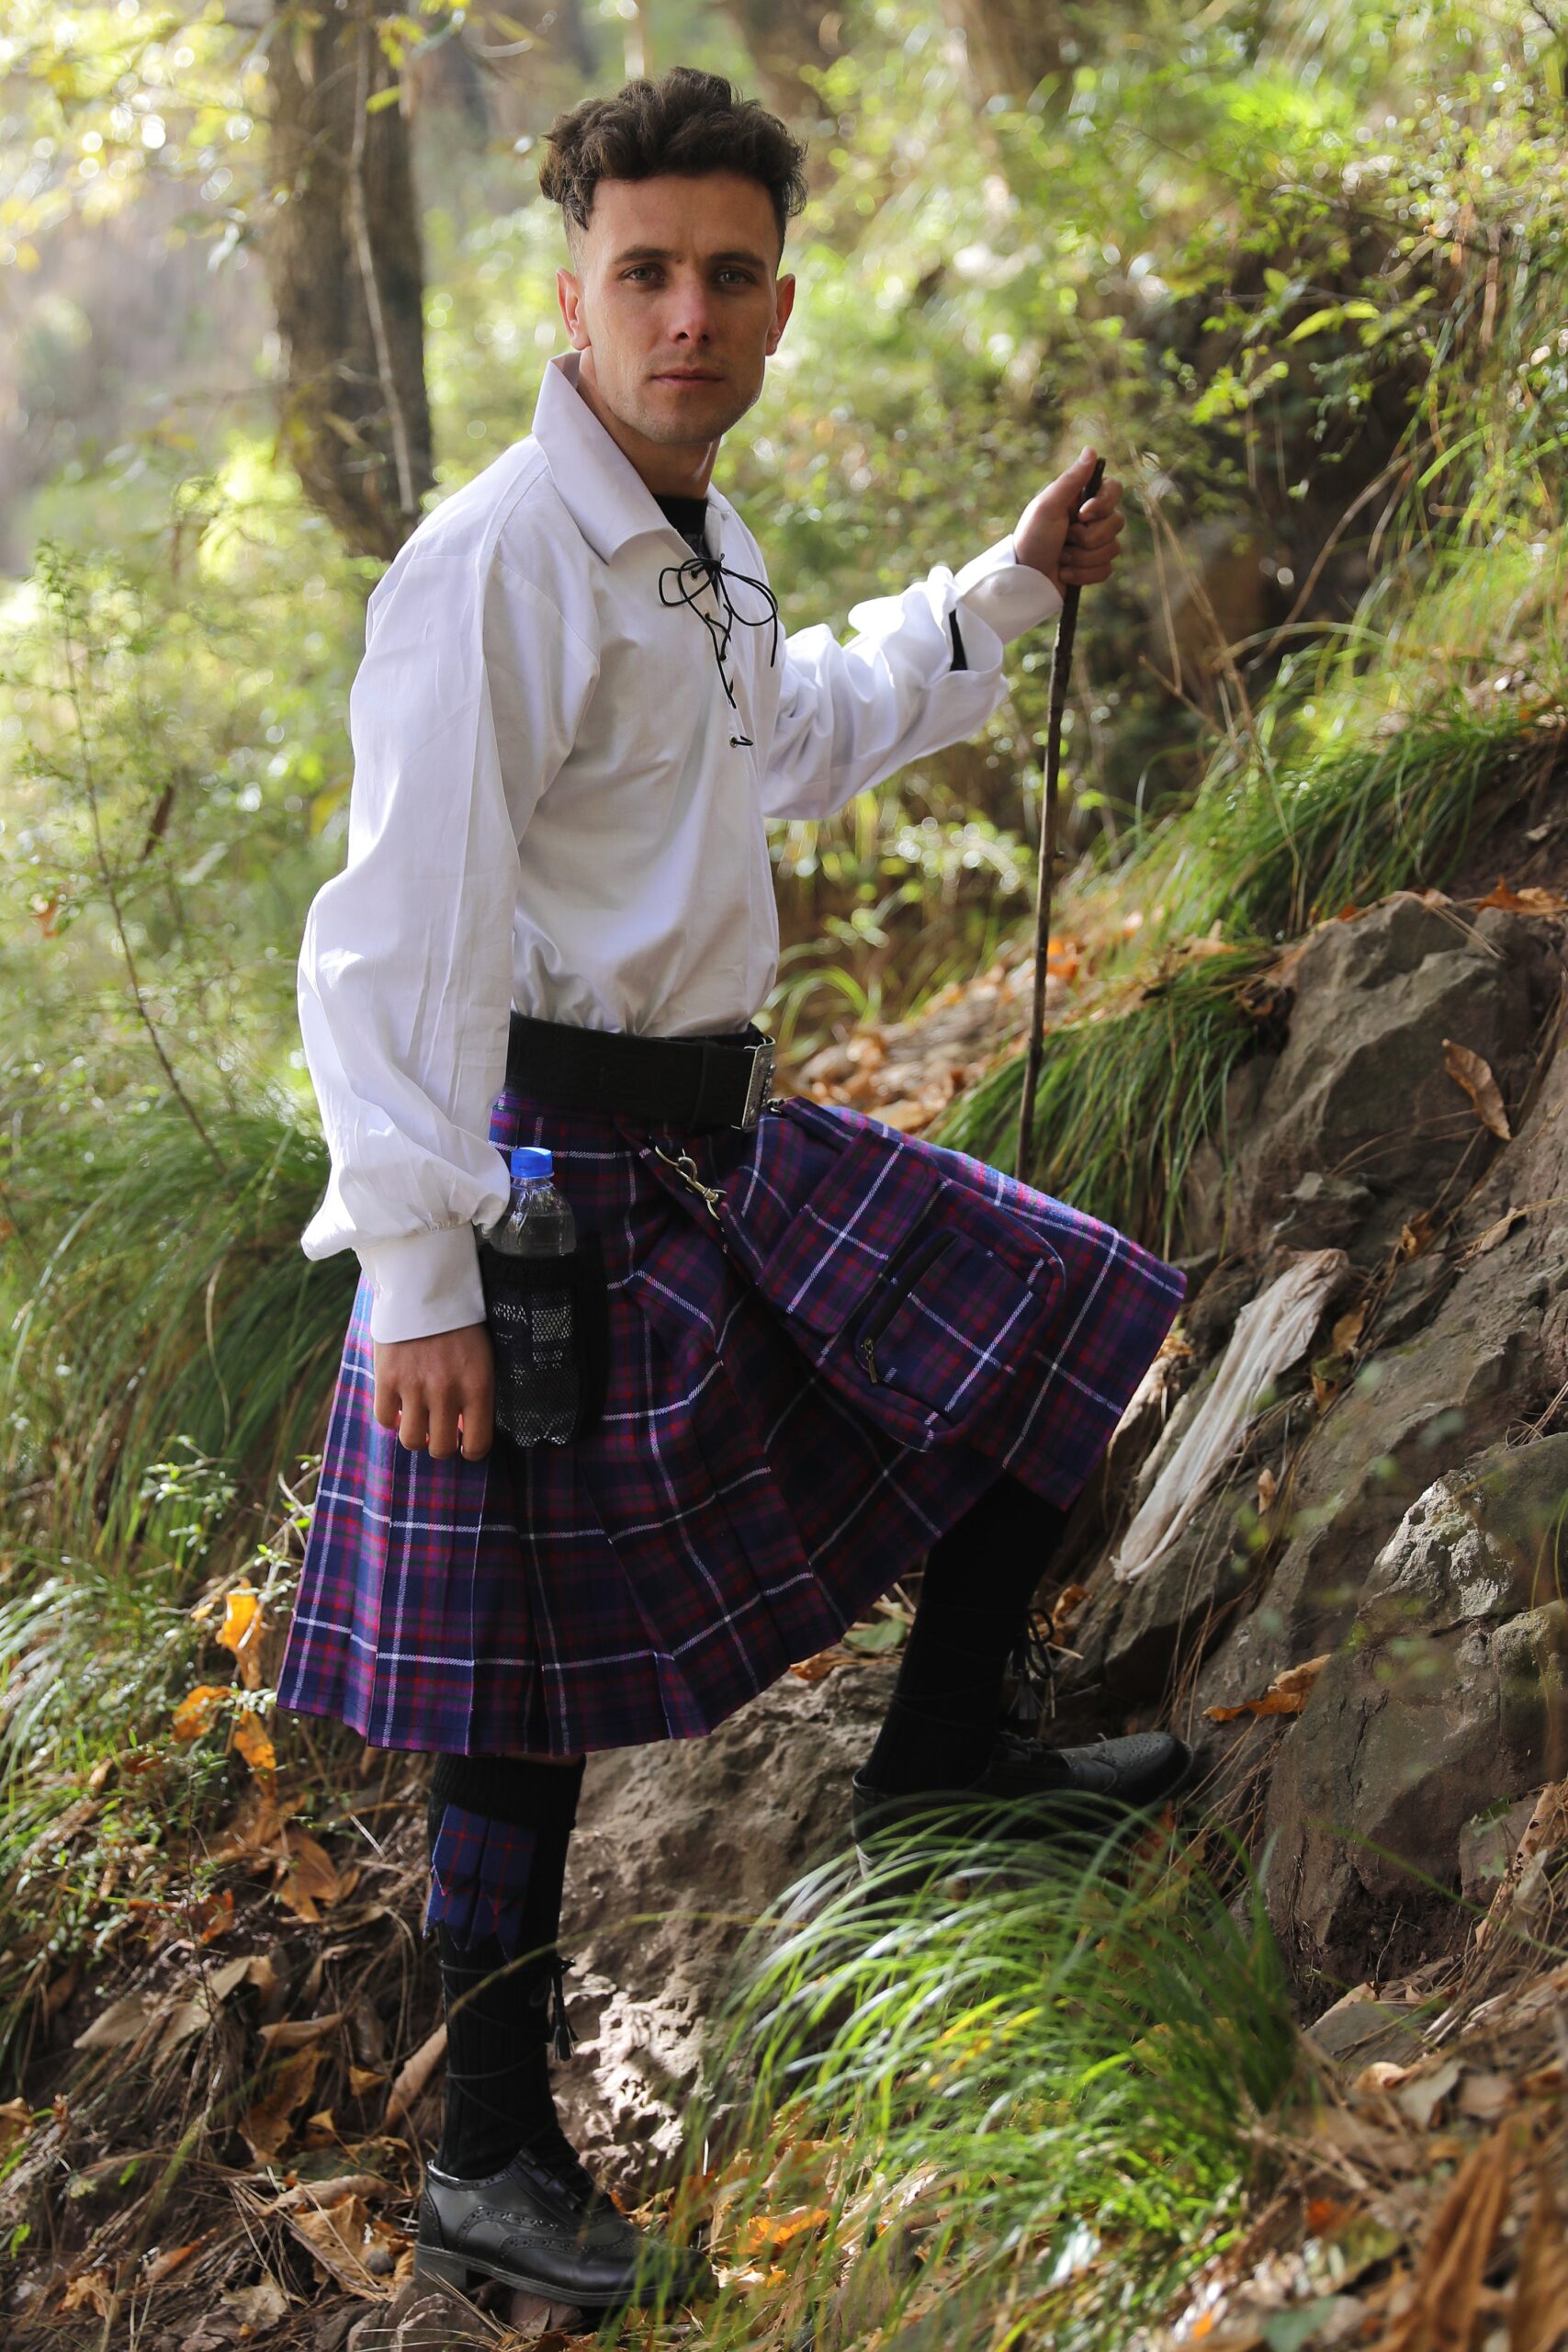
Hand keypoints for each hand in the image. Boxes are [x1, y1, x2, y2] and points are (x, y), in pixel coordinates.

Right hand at [373, 1323, 494, 1460]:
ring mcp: (414, 1387)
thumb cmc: (459, 1322)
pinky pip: (385, 1419)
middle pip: (441, 1448)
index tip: (465, 1443)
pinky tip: (399, 1405)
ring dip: (416, 1435)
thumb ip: (475, 1391)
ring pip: (412, 1440)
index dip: (470, 1449)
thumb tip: (465, 1428)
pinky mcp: (387, 1379)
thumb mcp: (482, 1355)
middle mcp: (447, 1392)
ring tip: (418, 1421)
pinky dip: (391, 1417)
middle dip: (441, 1444)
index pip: (477, 1444)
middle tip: (440, 1431)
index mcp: (478, 1386)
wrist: (426, 1287)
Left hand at [1012, 447, 1124, 595]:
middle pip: (1117, 522)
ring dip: (1082, 558)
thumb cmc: (1031, 539)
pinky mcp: (1093, 567)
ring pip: (1113, 549)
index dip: (1104, 504)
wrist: (1024, 580)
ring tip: (1061, 558)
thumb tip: (1091, 449)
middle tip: (1064, 539)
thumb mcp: (1048, 506)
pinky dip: (1083, 574)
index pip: (1114, 489)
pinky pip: (1106, 570)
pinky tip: (1065, 573)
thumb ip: (1071, 479)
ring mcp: (1094, 544)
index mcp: (1081, 499)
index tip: (1082, 514)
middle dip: (1088, 537)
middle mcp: (1091, 519)